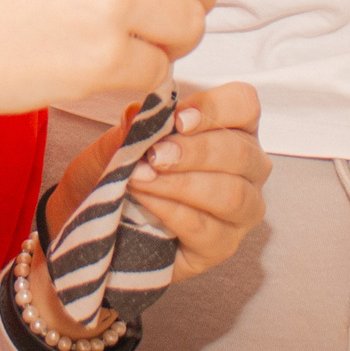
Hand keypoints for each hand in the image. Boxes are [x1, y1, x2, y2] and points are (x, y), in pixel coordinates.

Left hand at [46, 81, 267, 301]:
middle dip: (195, 152)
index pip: (244, 105)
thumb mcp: (122, 140)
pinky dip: (171, 211)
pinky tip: (145, 200)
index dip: (215, 109)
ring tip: (142, 178)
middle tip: (155, 155)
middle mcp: (248, 169)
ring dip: (182, 184)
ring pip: (232, 194)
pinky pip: (206, 228)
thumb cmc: (124, 169)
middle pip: (242, 152)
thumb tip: (140, 113)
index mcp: (233, 128)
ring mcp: (241, 211)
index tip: (178, 120)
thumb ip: (135, 125)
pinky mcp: (222, 246)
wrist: (101, 215)